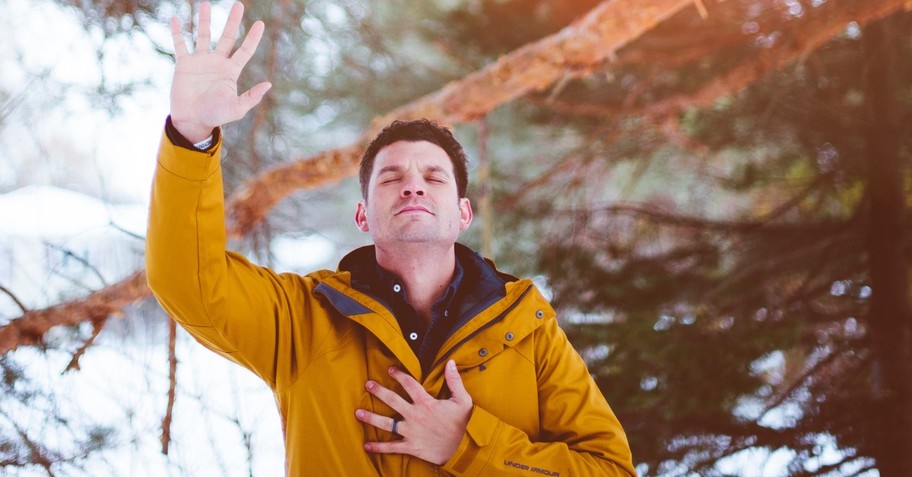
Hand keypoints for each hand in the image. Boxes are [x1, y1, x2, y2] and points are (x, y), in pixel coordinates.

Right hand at [169, 1, 270, 142]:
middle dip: (233, 21)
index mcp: (231, 71)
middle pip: (227, 37)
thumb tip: (268, 85)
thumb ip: (251, 97)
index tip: (260, 24)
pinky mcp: (184, 64)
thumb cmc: (216, 116)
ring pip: (203, 35)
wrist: (192, 121)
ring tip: (205, 3)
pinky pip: (180, 45)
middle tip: (239, 4)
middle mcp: (217, 62)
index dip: (252, 37)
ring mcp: (200, 61)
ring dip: (204, 20)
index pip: (245, 50)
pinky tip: (175, 19)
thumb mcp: (236, 109)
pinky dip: (177, 32)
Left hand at [355, 360, 472, 465]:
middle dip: (378, 391)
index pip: (409, 384)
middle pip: (392, 400)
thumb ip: (455, 381)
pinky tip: (366, 445)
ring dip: (371, 417)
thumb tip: (450, 363)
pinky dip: (378, 447)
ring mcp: (411, 432)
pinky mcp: (410, 447)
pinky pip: (391, 447)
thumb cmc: (462, 425)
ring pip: (387, 423)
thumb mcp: (463, 401)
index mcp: (426, 403)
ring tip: (358, 412)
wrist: (462, 450)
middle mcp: (415, 416)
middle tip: (367, 385)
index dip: (399, 375)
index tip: (390, 369)